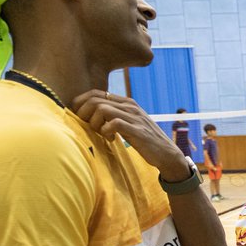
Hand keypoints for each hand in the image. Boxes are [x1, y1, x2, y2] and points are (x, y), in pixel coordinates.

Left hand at [72, 90, 190, 180]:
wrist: (166, 153)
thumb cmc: (144, 140)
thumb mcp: (129, 123)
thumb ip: (114, 116)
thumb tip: (88, 115)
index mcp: (126, 102)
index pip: (95, 92)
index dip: (81, 103)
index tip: (79, 118)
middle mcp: (130, 106)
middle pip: (95, 100)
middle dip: (83, 114)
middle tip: (87, 128)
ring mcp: (134, 117)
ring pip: (102, 109)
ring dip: (94, 123)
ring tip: (100, 133)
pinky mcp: (137, 130)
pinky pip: (113, 123)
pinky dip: (106, 131)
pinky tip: (111, 139)